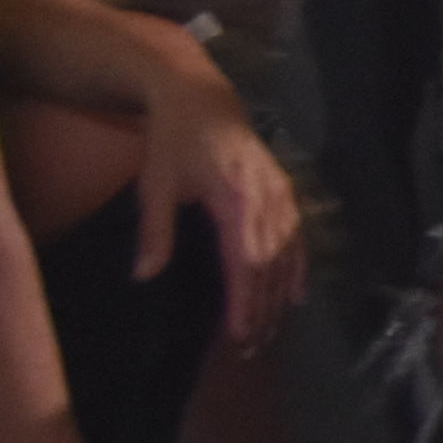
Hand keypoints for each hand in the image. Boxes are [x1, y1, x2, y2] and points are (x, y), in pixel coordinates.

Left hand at [138, 70, 303, 342]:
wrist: (200, 96)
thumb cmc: (172, 140)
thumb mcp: (155, 184)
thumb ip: (155, 232)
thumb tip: (144, 277)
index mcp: (234, 198)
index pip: (246, 261)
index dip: (245, 300)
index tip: (239, 334)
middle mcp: (265, 198)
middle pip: (271, 265)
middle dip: (262, 308)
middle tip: (250, 347)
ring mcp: (280, 193)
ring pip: (287, 254)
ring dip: (278, 295)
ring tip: (267, 330)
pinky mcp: (284, 189)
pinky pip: (297, 235)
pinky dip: (298, 267)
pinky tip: (295, 294)